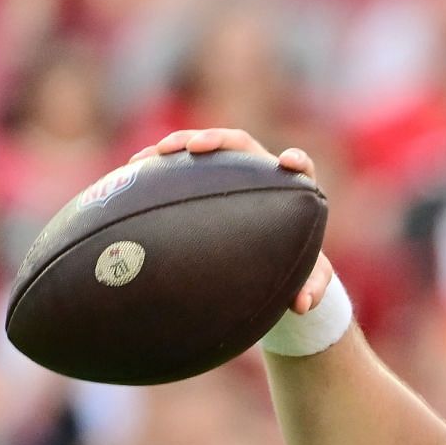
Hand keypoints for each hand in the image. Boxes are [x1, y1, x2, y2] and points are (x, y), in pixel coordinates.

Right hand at [128, 127, 335, 313]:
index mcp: (291, 190)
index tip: (288, 162)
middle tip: (196, 147)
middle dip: (218, 140)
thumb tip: (301, 304)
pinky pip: (181, 163)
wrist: (271, 258)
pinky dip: (160, 162)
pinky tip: (134, 169)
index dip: (296, 161)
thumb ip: (312, 288)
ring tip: (156, 153)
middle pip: (241, 144)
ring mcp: (231, 172)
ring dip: (181, 143)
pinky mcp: (206, 177)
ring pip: (208, 148)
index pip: (299, 167)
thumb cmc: (295, 264)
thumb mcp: (308, 278)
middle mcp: (260, 173)